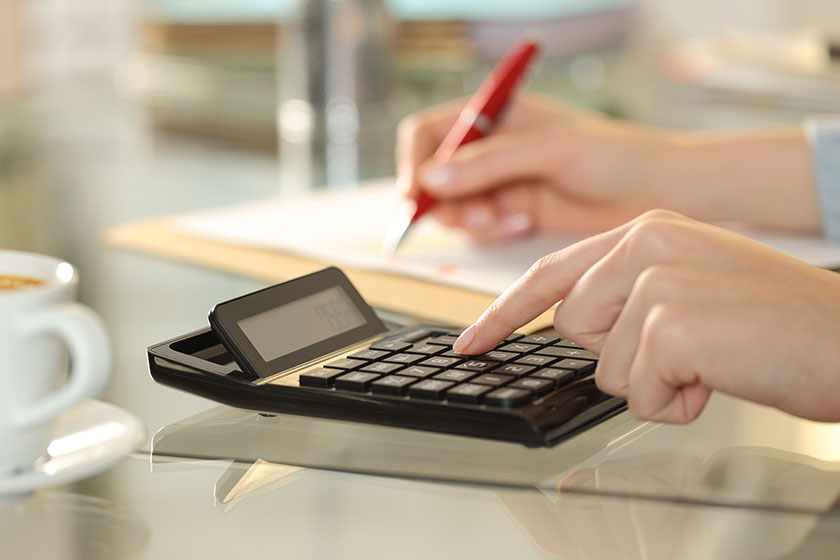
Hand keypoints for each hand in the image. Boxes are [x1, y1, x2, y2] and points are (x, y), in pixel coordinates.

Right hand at [397, 93, 819, 240]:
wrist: (659, 192)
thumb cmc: (615, 156)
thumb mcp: (549, 151)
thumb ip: (488, 164)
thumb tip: (430, 179)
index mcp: (495, 115)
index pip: (429, 133)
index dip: (415, 163)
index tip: (419, 194)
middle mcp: (492, 147)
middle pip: (433, 175)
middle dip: (446, 200)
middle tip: (474, 216)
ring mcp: (501, 181)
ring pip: (454, 206)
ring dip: (470, 220)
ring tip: (505, 221)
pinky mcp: (514, 211)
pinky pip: (481, 227)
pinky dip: (492, 232)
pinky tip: (522, 225)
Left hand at [452, 210, 839, 423]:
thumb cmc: (774, 322)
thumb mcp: (691, 284)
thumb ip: (627, 290)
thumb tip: (574, 321)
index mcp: (646, 229)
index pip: (551, 272)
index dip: (503, 312)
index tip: (471, 342)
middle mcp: (645, 241)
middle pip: (571, 325)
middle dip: (617, 352)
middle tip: (685, 344)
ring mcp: (656, 279)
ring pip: (601, 364)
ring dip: (651, 380)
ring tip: (707, 360)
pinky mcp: (670, 324)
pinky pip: (635, 393)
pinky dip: (674, 403)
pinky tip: (716, 378)